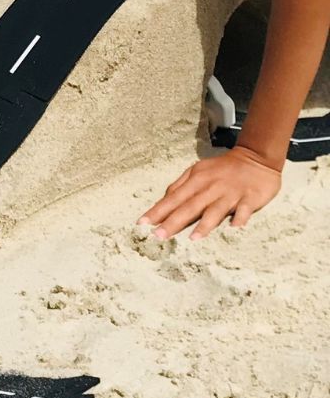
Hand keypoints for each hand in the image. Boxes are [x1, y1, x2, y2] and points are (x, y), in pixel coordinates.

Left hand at [138, 146, 280, 240]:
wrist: (255, 158)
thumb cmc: (222, 169)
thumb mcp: (198, 172)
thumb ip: (180, 186)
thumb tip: (164, 202)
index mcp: (196, 180)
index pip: (173, 198)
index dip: (158, 211)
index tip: (142, 224)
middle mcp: (211, 187)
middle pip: (189, 206)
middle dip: (173, 222)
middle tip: (158, 237)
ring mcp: (231, 193)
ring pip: (215, 210)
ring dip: (205, 224)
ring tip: (193, 239)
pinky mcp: (250, 197)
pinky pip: (245, 209)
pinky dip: (240, 218)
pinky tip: (235, 228)